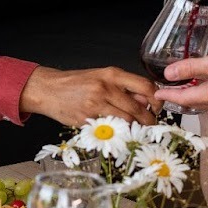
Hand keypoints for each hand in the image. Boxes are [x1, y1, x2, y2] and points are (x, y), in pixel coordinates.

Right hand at [19, 66, 157, 125]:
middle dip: (149, 120)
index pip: (145, 86)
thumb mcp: (101, 77)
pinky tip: (119, 132)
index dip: (156, 99)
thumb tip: (146, 101)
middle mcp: (106, 88)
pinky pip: (110, 129)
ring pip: (127, 121)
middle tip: (150, 124)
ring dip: (136, 128)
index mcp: (112, 74)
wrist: (49, 89)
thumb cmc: (76, 83)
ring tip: (136, 129)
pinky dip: (118, 133)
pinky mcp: (88, 120)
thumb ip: (123, 87)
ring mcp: (96, 105)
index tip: (158, 107)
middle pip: (139, 108)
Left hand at [157, 47, 207, 110]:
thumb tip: (169, 74)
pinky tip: (206, 81)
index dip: (167, 94)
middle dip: (176, 96)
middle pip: (191, 101)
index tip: (157, 94)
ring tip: (182, 85)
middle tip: (166, 91)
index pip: (181, 98)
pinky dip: (203, 89)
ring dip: (190, 93)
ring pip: (202, 98)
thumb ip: (190, 68)